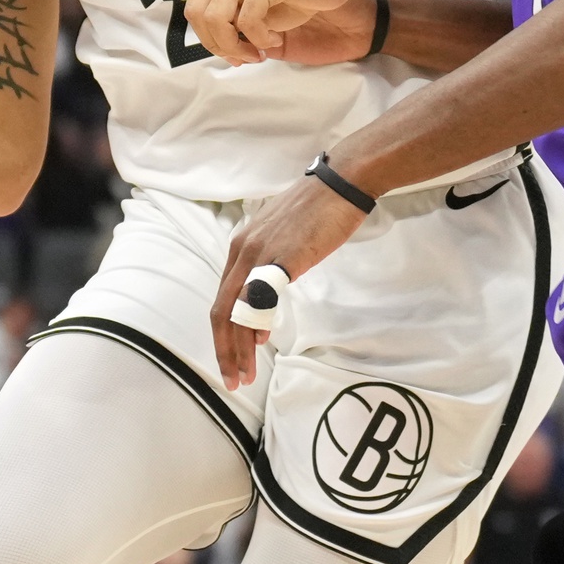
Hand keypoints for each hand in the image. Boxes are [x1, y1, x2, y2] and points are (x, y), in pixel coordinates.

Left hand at [186, 0, 359, 63]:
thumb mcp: (252, 2)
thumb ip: (229, 17)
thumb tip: (217, 47)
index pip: (193, 8)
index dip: (209, 38)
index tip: (233, 53)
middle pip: (198, 15)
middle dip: (220, 45)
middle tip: (245, 56)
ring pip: (217, 19)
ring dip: (236, 46)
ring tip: (258, 51)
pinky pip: (247, 21)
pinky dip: (259, 39)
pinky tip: (274, 39)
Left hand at [209, 175, 366, 389]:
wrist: (340, 184)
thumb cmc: (318, 210)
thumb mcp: (283, 239)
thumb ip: (269, 267)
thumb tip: (264, 302)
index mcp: (241, 246)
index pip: (223, 298)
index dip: (224, 334)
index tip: (233, 360)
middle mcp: (243, 250)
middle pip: (222, 309)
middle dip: (225, 350)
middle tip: (234, 379)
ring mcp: (260, 254)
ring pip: (236, 310)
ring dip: (238, 346)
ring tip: (245, 372)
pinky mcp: (282, 258)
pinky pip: (260, 298)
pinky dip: (255, 324)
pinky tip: (259, 342)